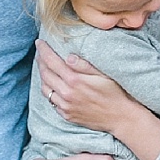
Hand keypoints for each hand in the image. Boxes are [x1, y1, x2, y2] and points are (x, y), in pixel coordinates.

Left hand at [34, 38, 159, 159]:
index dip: (44, 50)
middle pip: (45, 74)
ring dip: (42, 76)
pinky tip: (52, 85)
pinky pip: (52, 101)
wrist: (120, 117)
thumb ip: (84, 65)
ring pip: (45, 89)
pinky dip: (49, 91)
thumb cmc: (115, 93)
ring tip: (44, 67)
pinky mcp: (67, 115)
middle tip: (40, 53)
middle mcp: (66, 94)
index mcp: (74, 80)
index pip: (52, 61)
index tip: (39, 42)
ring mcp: (65, 106)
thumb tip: (67, 56)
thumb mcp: (103, 75)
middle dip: (40, 61)